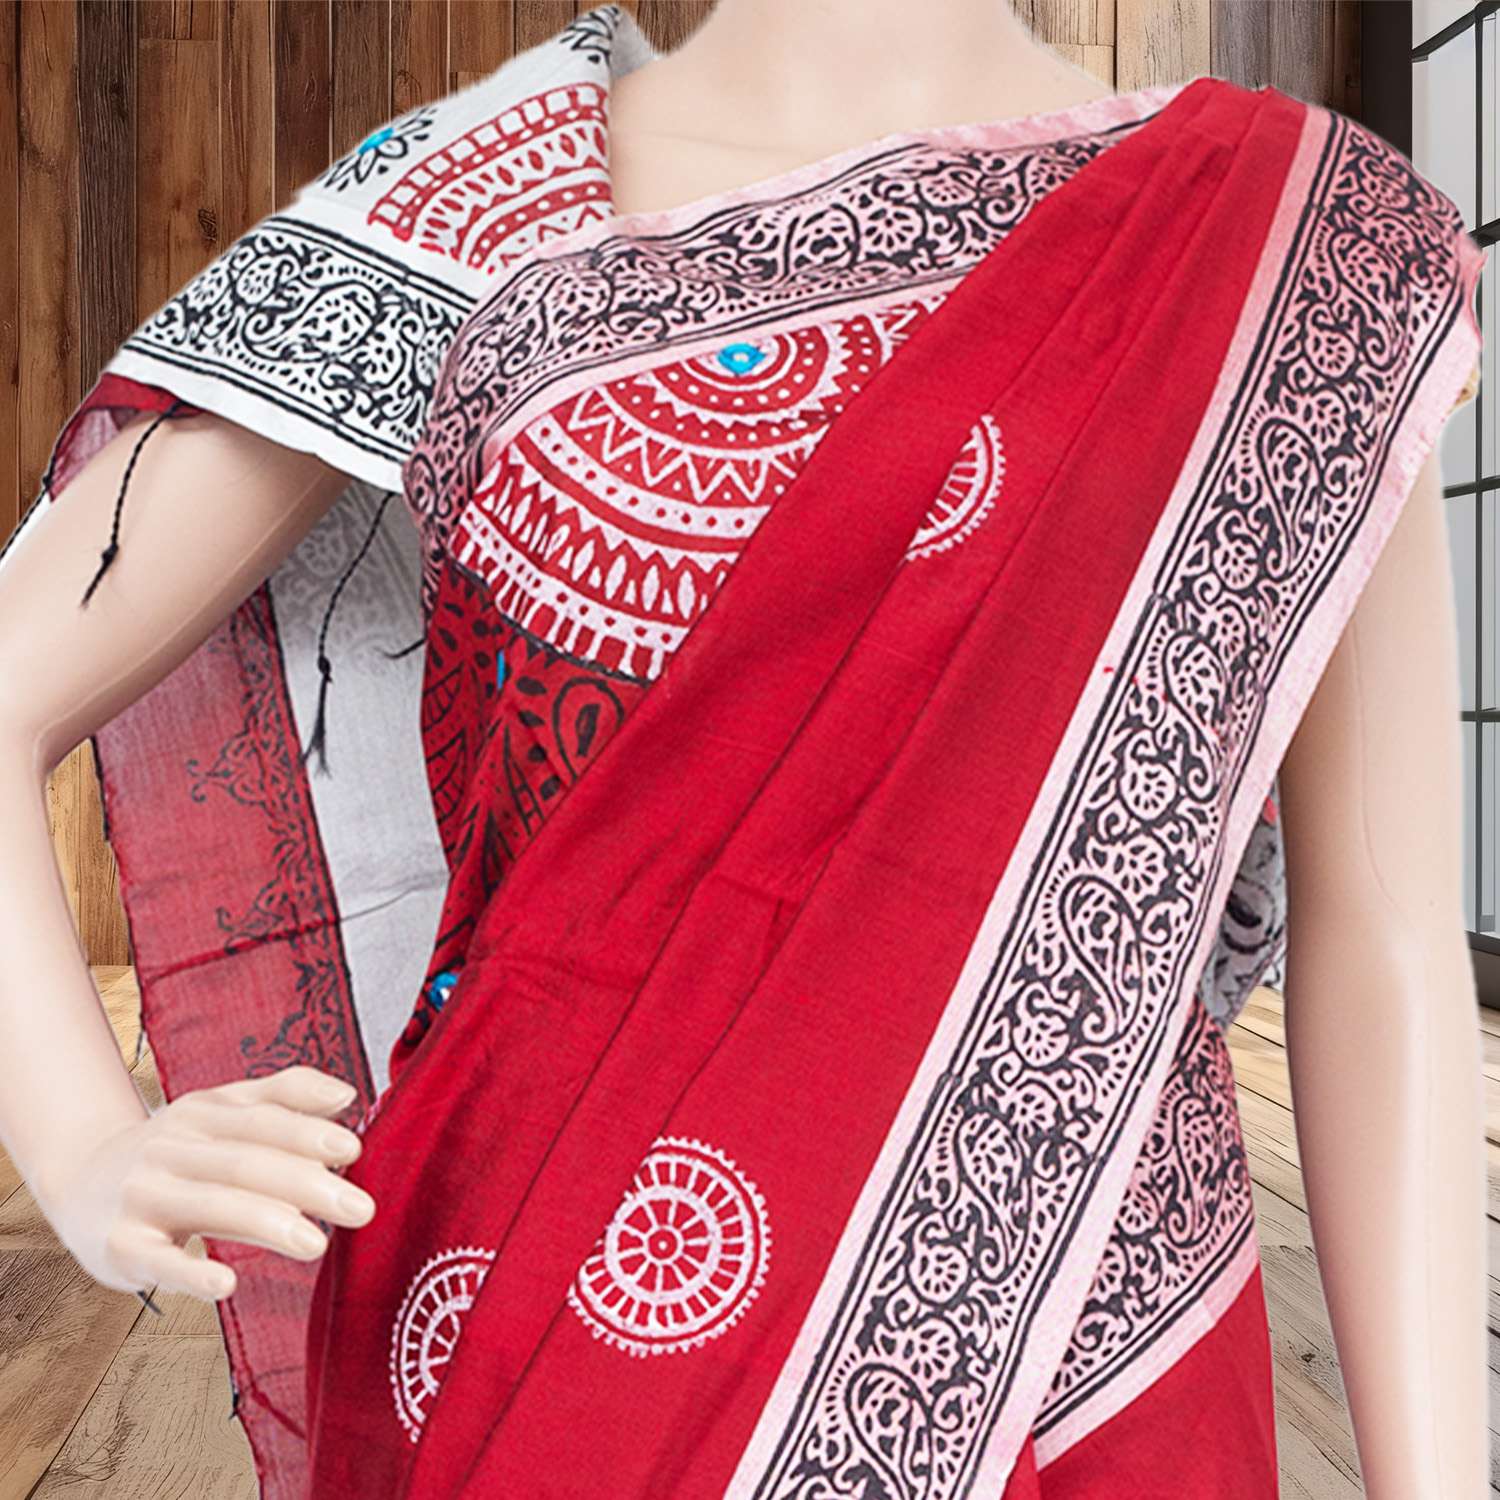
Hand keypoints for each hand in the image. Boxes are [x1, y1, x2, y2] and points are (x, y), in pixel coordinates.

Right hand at [32, 1064, 375, 1302]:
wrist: (80, 1177)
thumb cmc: (177, 1150)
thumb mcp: (222, 1111)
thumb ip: (285, 1096)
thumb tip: (347, 1096)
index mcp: (204, 1115)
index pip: (262, 1121)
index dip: (307, 1134)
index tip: (353, 1150)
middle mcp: (173, 1149)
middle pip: (246, 1163)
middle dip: (307, 1184)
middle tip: (361, 1208)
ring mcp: (144, 1196)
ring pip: (211, 1205)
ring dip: (267, 1222)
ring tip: (318, 1243)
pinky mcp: (121, 1246)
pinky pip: (158, 1260)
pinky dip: (191, 1271)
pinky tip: (226, 1282)